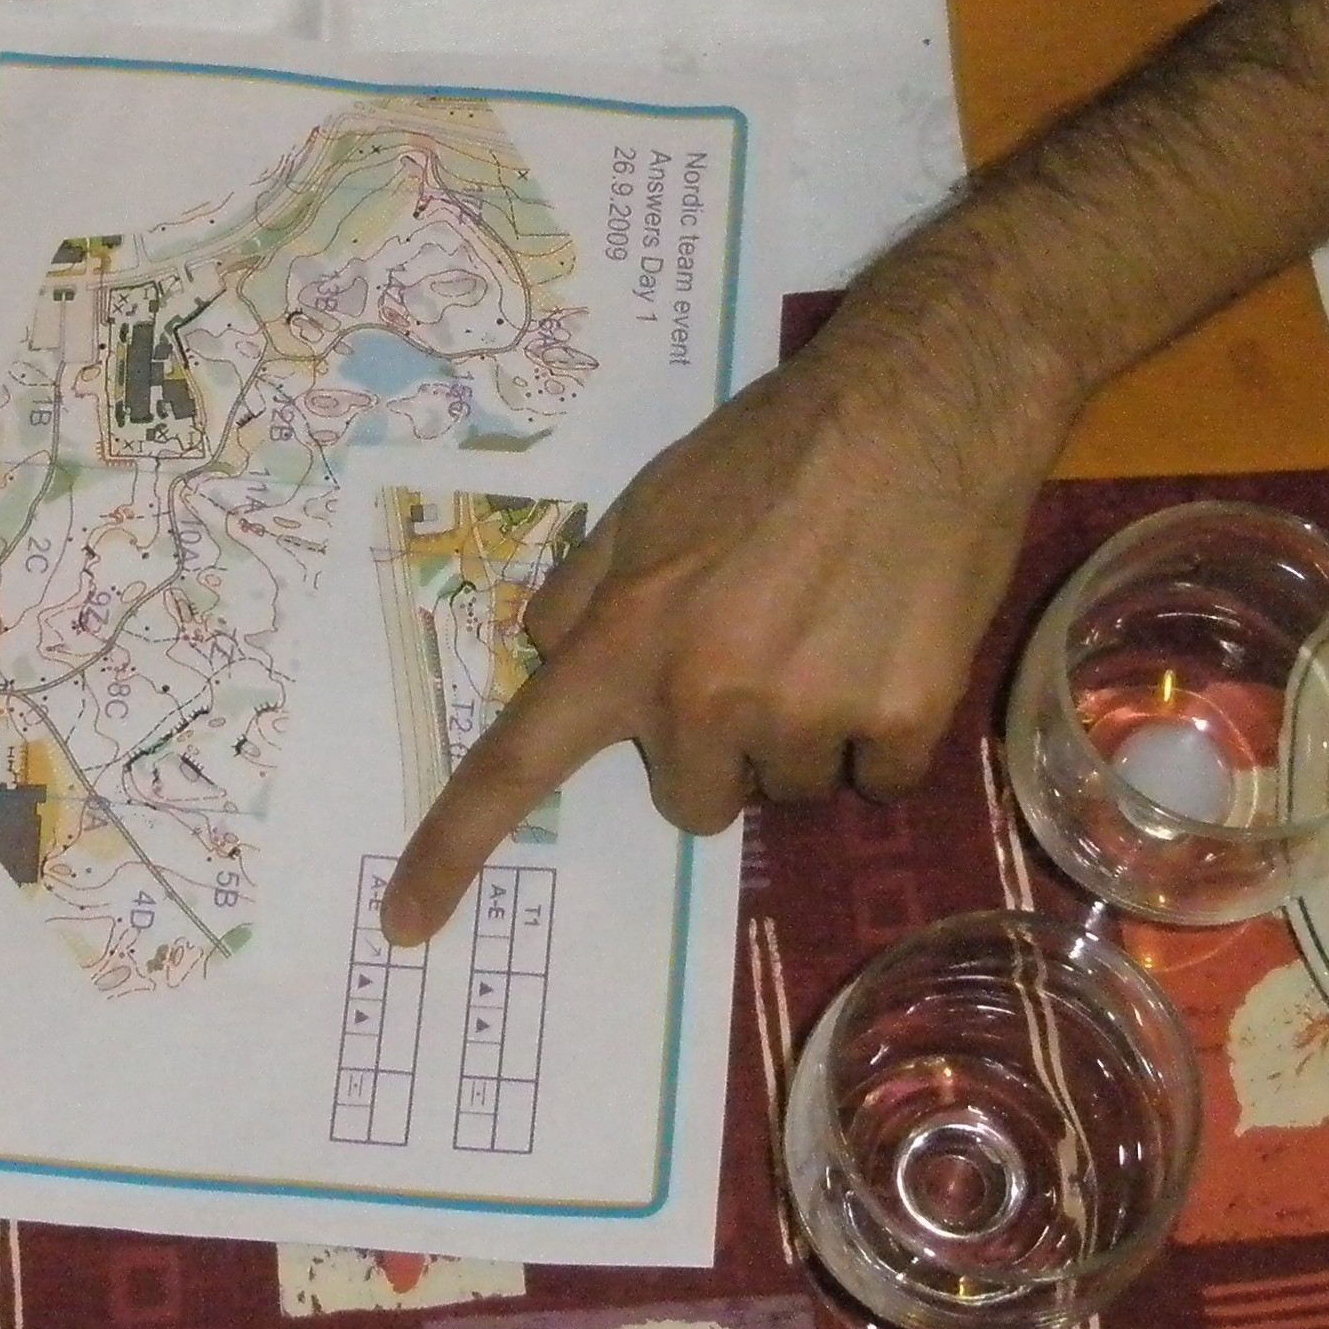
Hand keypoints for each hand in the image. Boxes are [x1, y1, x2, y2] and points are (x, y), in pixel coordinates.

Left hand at [379, 318, 1073, 942]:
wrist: (923, 404)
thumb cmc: (776, 447)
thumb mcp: (647, 501)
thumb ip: (586, 593)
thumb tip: (550, 662)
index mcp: (624, 641)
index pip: (515, 765)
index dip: (450, 852)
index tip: (404, 924)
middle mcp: (703, 695)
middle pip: (694, 799)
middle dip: (721, 749)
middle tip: (766, 651)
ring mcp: (805, 716)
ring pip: (790, 787)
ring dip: (807, 733)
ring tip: (840, 625)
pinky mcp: (900, 722)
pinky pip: (875, 778)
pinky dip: (882, 731)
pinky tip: (893, 641)